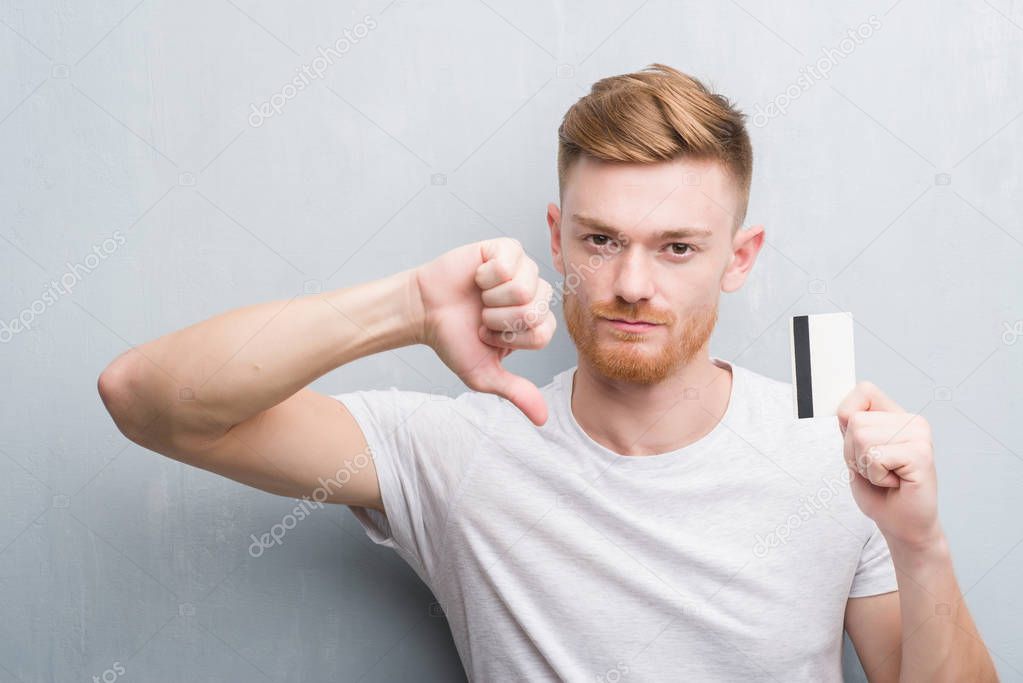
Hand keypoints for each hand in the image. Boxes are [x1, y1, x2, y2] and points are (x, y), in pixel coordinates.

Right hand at [414, 237, 556, 425]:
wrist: (423, 311)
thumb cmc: (453, 339)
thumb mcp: (484, 373)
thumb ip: (516, 392)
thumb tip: (543, 421)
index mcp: (536, 322)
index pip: (543, 333)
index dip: (509, 339)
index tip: (488, 335)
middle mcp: (535, 294)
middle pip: (536, 311)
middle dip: (499, 320)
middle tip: (482, 316)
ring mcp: (522, 269)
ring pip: (524, 287)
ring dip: (491, 298)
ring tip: (479, 297)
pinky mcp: (505, 249)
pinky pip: (509, 263)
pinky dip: (486, 275)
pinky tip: (477, 278)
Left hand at [836, 381, 941, 549]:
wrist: (903, 524)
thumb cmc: (880, 492)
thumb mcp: (855, 453)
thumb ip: (850, 427)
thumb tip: (843, 409)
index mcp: (897, 415)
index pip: (864, 390)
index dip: (849, 417)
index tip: (862, 447)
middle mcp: (912, 420)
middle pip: (855, 421)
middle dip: (853, 453)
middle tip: (877, 470)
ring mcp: (919, 435)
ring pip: (861, 437)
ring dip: (865, 465)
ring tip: (886, 476)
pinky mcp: (921, 453)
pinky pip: (875, 456)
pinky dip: (875, 476)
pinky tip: (895, 483)